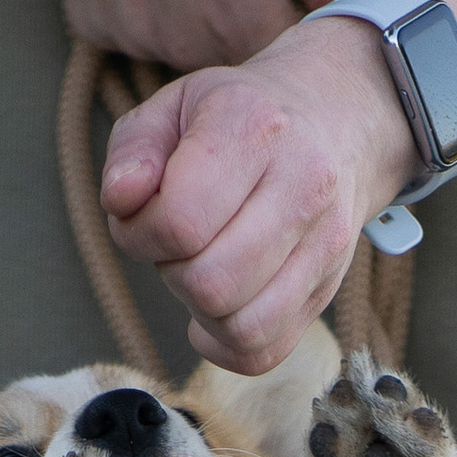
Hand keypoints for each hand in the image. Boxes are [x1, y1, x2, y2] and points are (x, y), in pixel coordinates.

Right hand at [38, 0, 356, 70]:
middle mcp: (184, 43)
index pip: (292, 60)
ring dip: (206, 22)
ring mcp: (133, 38)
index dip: (304, 30)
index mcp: (239, 14)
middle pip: (241, 63)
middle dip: (254, 27)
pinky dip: (157, 11)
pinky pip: (143, 36)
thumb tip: (355, 14)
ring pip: (192, 53)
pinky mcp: (94, 27)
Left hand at [100, 23, 416, 374]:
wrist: (335, 119)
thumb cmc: (239, 118)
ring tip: (201, 268)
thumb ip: (133, 149)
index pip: (181, 223)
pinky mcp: (329, 286)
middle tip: (177, 243)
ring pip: (242, 327)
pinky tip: (218, 308)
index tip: (144, 218)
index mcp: (254, 129)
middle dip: (173, 273)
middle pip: (212, 284)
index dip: (140, 235)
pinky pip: (265, 350)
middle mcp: (303, 184)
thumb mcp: (174, 106)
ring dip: (201, 310)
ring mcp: (326, 242)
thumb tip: (122, 201)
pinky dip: (226, 344)